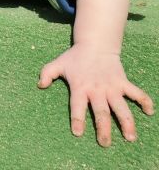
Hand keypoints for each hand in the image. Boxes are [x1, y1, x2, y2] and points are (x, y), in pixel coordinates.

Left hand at [38, 44, 153, 146]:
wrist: (95, 44)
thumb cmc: (75, 57)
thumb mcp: (58, 63)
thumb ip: (47, 73)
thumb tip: (39, 85)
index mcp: (80, 86)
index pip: (76, 106)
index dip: (77, 119)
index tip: (77, 133)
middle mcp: (96, 89)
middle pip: (101, 112)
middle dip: (103, 128)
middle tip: (104, 143)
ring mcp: (111, 86)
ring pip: (121, 107)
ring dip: (126, 122)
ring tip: (130, 137)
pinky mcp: (123, 82)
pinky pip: (136, 93)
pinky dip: (145, 101)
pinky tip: (150, 112)